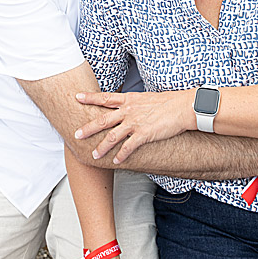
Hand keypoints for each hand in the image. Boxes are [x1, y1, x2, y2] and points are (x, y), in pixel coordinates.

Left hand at [74, 90, 193, 163]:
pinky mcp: (144, 134)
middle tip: (76, 134)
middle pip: (103, 120)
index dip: (90, 97)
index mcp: (129, 100)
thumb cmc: (167, 102)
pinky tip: (116, 161)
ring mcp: (135, 123)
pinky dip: (121, 155)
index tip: (76, 97)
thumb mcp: (146, 98)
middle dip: (88, 128)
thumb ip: (134, 103)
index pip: (105, 98)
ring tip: (94, 155)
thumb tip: (128, 107)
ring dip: (102, 147)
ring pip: (112, 136)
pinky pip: (128, 147)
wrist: (182, 107)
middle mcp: (129, 111)